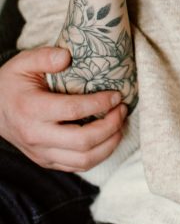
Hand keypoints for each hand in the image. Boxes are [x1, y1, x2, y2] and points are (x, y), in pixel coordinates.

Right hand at [0, 47, 126, 170]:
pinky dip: (98, 155)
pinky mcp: (46, 161)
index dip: (100, 103)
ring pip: (83, 161)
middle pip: (82, 141)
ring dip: (109, 144)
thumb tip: (67, 57)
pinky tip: (108, 138)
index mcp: (31, 109)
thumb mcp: (23, 62)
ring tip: (120, 124)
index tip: (116, 95)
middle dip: (110, 126)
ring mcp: (41, 153)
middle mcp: (36, 136)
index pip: (73, 111)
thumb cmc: (12, 83)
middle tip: (122, 109)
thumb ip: (45, 56)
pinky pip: (77, 167)